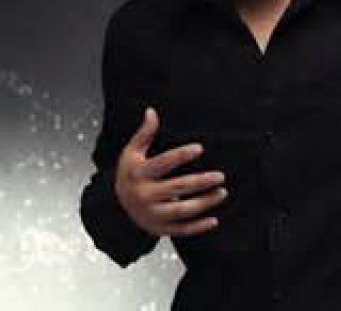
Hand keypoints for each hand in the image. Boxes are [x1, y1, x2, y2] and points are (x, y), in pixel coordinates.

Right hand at [115, 107, 227, 237]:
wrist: (115, 205)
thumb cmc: (131, 172)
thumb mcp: (132, 152)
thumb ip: (144, 133)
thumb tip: (151, 111)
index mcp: (139, 174)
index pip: (162, 163)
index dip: (181, 155)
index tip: (200, 148)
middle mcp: (144, 195)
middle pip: (176, 188)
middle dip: (201, 182)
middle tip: (221, 176)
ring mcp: (151, 214)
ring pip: (181, 210)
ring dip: (204, 203)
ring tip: (222, 192)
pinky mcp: (158, 229)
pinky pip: (180, 230)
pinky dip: (197, 227)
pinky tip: (214, 220)